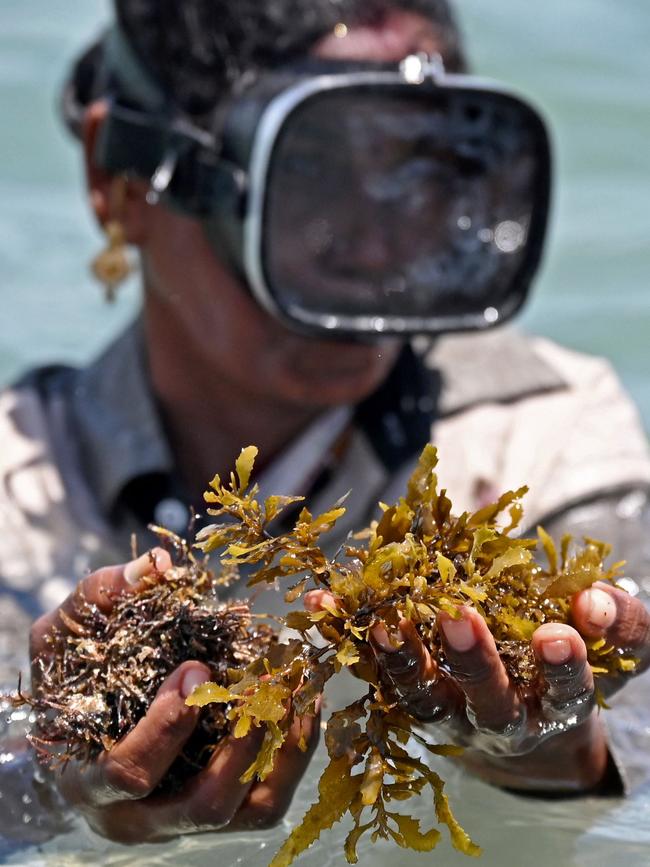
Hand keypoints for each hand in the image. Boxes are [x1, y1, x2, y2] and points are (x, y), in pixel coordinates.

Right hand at [30, 549, 318, 843]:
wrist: (85, 726)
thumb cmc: (72, 679)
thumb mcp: (67, 635)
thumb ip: (101, 596)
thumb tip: (159, 565)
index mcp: (90, 781)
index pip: (127, 775)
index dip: (166, 725)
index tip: (194, 668)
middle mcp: (141, 816)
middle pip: (202, 805)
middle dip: (237, 743)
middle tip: (256, 682)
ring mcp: (189, 818)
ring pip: (249, 809)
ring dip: (280, 748)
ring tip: (292, 691)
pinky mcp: (228, 810)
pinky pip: (270, 797)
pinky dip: (294, 752)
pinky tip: (303, 702)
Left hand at [305, 582, 649, 793]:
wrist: (528, 724)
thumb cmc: (569, 673)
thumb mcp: (611, 654)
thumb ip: (620, 625)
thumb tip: (597, 598)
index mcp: (555, 707)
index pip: (565, 692)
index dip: (562, 666)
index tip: (557, 632)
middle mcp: (498, 719)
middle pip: (486, 700)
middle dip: (472, 659)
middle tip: (458, 615)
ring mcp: (449, 713)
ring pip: (422, 696)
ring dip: (399, 656)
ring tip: (382, 619)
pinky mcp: (409, 697)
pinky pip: (375, 670)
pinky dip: (348, 637)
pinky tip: (324, 604)